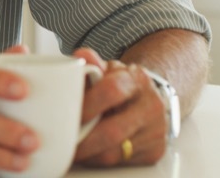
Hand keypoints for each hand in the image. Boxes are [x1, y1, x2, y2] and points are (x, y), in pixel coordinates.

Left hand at [71, 49, 168, 166]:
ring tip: (70, 149)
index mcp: (137, 80)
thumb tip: (79, 58)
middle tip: (63, 141)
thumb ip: (92, 64)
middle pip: (112, 131)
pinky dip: (99, 160)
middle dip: (83, 140)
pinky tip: (89, 153)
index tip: (67, 115)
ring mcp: (156, 131)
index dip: (87, 106)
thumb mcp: (109, 69)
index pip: (111, 91)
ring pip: (115, 153)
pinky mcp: (155, 151)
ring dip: (88, 154)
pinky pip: (121, 162)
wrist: (152, 98)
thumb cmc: (124, 85)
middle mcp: (151, 106)